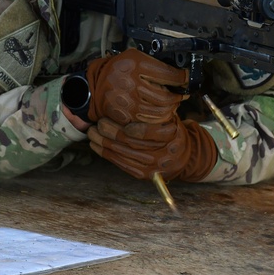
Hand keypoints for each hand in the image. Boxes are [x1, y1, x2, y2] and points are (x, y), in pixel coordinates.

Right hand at [86, 49, 188, 124]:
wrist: (97, 86)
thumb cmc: (120, 70)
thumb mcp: (136, 57)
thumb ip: (156, 64)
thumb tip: (180, 74)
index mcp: (135, 64)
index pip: (168, 74)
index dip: (182, 78)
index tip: (186, 78)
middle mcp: (131, 83)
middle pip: (166, 96)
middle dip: (178, 96)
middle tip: (181, 94)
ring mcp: (127, 102)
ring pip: (160, 111)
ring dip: (171, 108)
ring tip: (172, 103)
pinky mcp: (126, 116)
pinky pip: (150, 121)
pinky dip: (160, 118)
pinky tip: (161, 111)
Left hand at [87, 116, 217, 181]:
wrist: (181, 157)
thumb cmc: (171, 132)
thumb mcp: (168, 117)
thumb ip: (151, 112)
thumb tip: (126, 99)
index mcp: (170, 135)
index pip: (149, 131)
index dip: (131, 126)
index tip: (118, 116)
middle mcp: (162, 153)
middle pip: (130, 142)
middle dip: (110, 131)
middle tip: (98, 122)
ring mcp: (152, 166)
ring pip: (121, 153)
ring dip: (103, 142)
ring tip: (92, 132)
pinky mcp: (142, 175)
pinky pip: (120, 164)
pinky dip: (105, 154)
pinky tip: (96, 145)